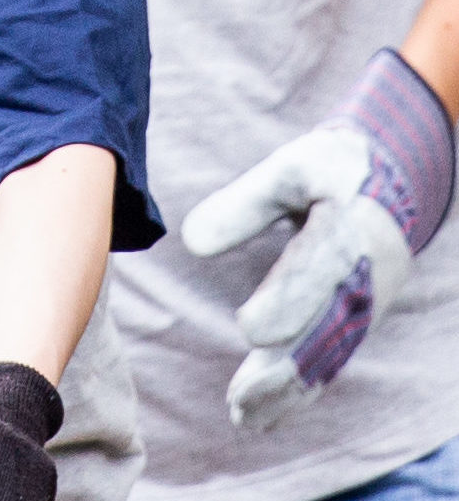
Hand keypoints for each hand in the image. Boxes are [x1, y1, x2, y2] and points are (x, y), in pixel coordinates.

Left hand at [182, 48, 454, 429]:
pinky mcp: (356, 324)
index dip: (284, 304)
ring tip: (243, 414)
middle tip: (240, 396)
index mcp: (343, 234)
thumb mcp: (287, 172)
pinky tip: (265, 411)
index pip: (314, 276)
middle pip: (321, 333)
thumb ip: (241, 205)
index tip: (247, 330)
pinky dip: (301, 390)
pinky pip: (331, 362)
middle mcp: (359, 282)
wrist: (394, 184)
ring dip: (287, 391)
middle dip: (281, 368)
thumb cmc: (327, 172)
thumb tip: (191, 243)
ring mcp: (362, 309)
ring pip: (325, 359)